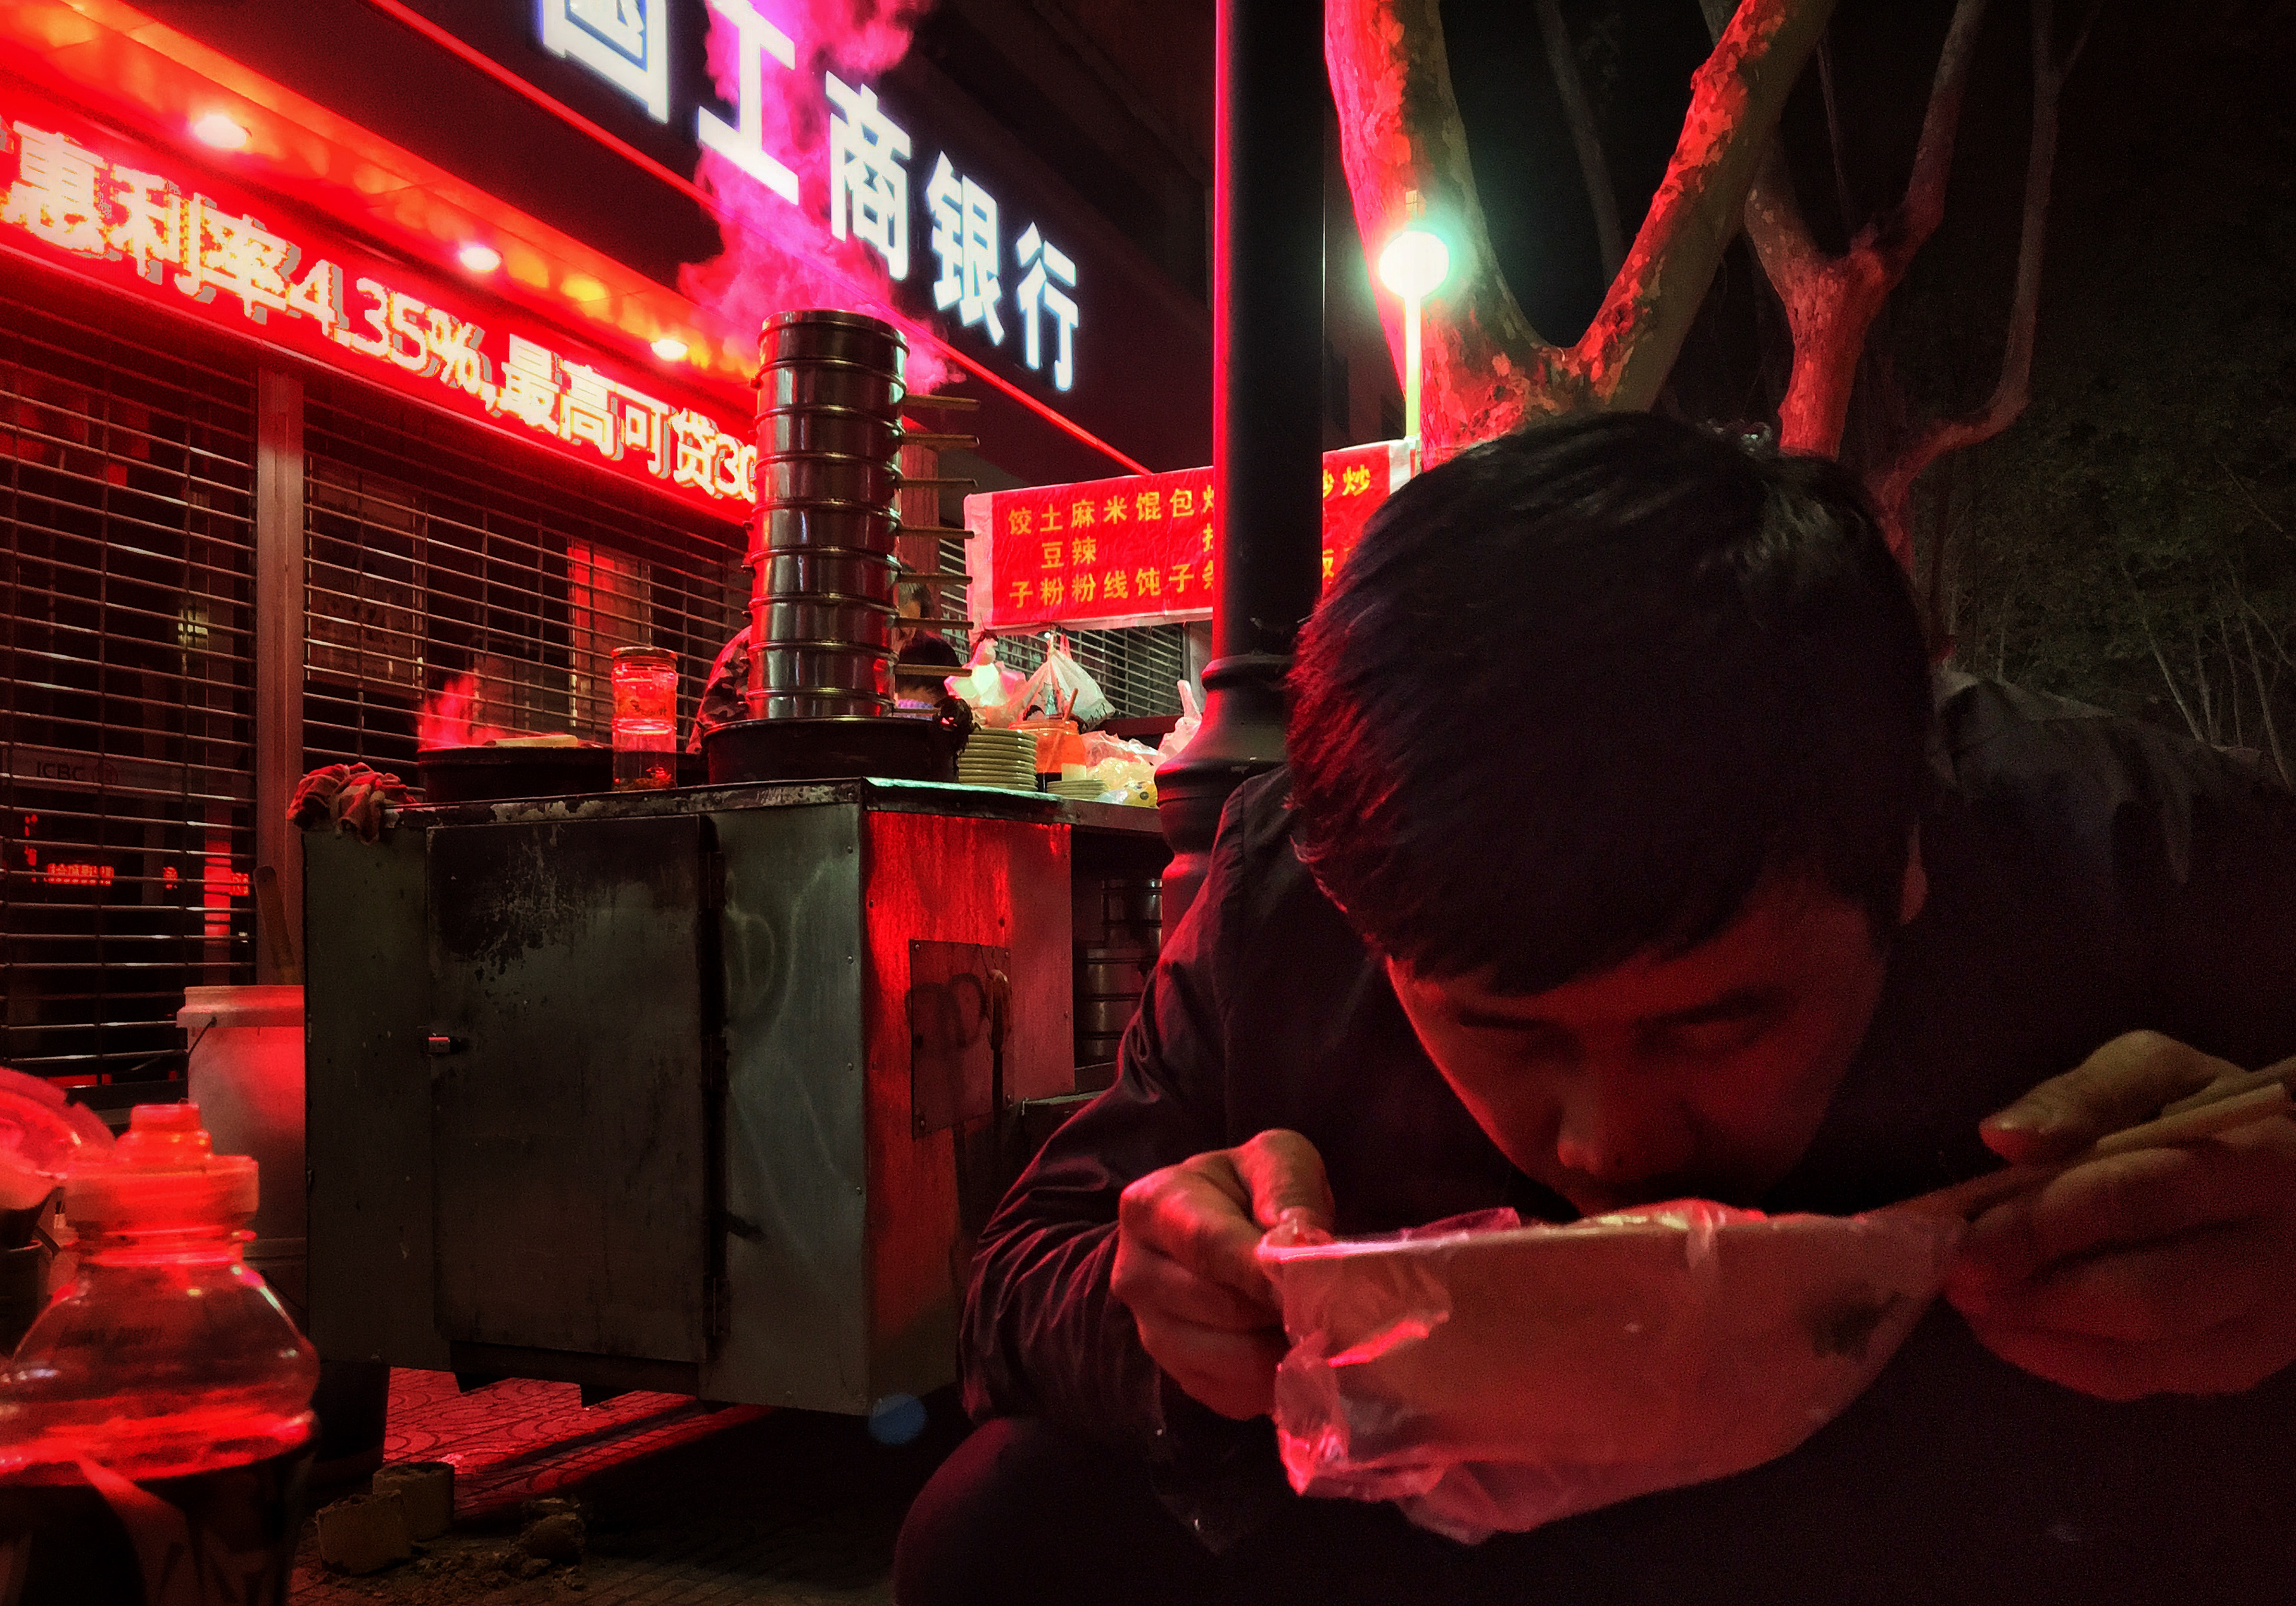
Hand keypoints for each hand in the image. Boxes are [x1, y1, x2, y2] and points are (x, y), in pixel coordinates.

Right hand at [1111, 1129, 1333, 1419]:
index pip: (1209, 1246)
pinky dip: (1274, 1380)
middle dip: (1283, 1308)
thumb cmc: (1252, 1188)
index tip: (1313, 1285)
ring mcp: (1151, 1333)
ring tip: (1309, 1319)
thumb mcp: (1276, 1161)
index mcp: (1150, 1206)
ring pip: (1232, 1360)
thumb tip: (1300, 1247)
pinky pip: (1235, 1395)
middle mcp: (1135, 1274)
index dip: (1264, 1271)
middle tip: (1331, 1302)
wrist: (1227, 1223)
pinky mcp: (1178, 1377)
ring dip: (1283, 1347)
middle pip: (1222, 1308)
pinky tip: (1288, 1345)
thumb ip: (1289, 1194)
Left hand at [1945, 1031, 2295, 1399]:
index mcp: (2261, 1161)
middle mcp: (2278, 1255)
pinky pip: (2146, 1381)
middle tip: (1956, 1278)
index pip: (2136, 1200)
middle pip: (2145, 1295)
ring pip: (2145, 1355)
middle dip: (2034, 1292)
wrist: (2293, 1182)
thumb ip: (2084, 1096)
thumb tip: (2004, 1137)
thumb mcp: (2157, 1073)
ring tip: (1973, 1302)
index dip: (2038, 1225)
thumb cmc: (2209, 1115)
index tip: (1960, 1235)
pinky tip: (2013, 1326)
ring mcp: (2272, 1326)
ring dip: (2039, 1335)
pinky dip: (2065, 1360)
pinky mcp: (2244, 1367)